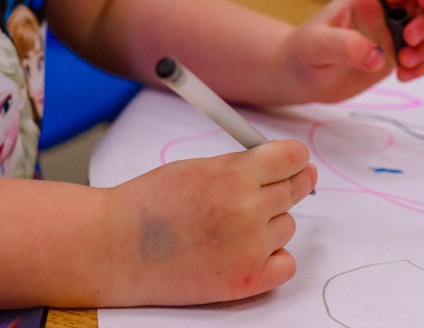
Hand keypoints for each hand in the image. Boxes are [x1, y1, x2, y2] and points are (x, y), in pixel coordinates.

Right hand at [104, 140, 315, 305]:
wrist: (113, 249)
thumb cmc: (150, 205)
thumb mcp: (197, 168)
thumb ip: (242, 166)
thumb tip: (284, 164)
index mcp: (235, 175)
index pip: (293, 158)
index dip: (295, 158)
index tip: (296, 161)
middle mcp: (248, 210)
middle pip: (296, 189)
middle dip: (292, 183)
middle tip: (283, 186)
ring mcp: (249, 248)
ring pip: (287, 226)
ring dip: (270, 224)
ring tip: (231, 227)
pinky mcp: (246, 280)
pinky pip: (287, 264)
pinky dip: (273, 258)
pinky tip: (247, 251)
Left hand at [276, 0, 423, 103]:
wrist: (300, 77)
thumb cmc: (302, 53)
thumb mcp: (316, 46)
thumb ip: (344, 46)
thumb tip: (376, 56)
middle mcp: (386, 13)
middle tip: (410, 42)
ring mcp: (393, 35)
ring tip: (404, 65)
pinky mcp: (395, 56)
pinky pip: (423, 56)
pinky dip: (423, 66)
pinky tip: (404, 76)